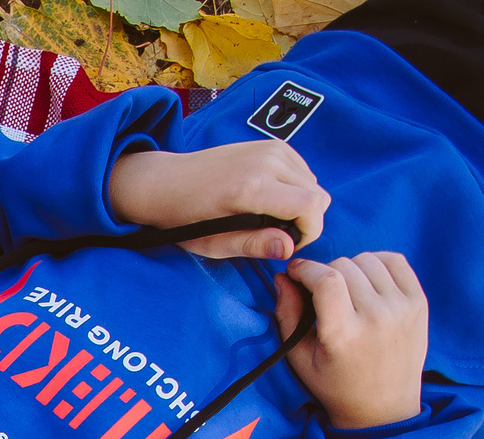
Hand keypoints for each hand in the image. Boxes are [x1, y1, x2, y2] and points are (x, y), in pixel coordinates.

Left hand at [105, 140, 327, 259]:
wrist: (165, 181)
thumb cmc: (184, 217)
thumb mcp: (214, 243)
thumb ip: (254, 245)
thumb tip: (289, 248)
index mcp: (252, 188)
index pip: (311, 206)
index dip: (309, 232)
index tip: (289, 243)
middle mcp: (266, 162)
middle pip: (318, 194)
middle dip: (306, 220)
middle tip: (275, 233)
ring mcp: (269, 149)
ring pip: (312, 182)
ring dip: (300, 203)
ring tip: (268, 216)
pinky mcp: (270, 144)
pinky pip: (302, 169)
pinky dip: (294, 187)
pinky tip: (268, 198)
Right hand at [274, 251, 428, 429]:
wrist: (383, 407)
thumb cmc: (335, 385)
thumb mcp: (299, 358)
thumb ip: (287, 315)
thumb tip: (283, 277)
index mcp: (343, 334)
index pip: (325, 279)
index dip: (305, 268)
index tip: (295, 272)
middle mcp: (376, 318)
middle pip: (345, 265)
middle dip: (325, 271)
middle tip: (320, 290)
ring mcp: (402, 308)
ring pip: (369, 259)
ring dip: (350, 267)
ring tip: (345, 288)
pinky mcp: (419, 302)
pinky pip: (395, 261)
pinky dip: (377, 262)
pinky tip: (367, 280)